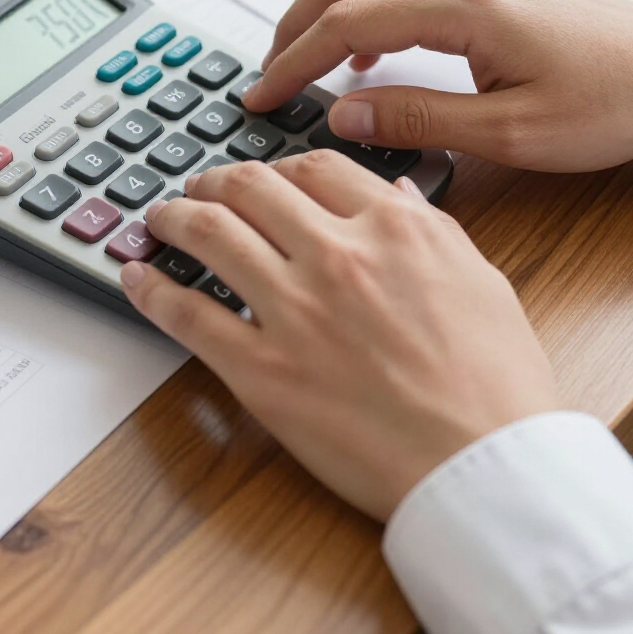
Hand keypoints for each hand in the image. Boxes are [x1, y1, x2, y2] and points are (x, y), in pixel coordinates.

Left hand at [120, 154, 559, 521]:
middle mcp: (337, 255)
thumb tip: (398, 193)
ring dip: (174, 216)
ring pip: (210, 234)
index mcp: (393, 229)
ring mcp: (293, 311)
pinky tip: (136, 276)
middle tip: (200, 188)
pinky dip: (153, 289)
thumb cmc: (496, 382)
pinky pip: (189, 316)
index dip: (280, 166)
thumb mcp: (481, 280)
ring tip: (160, 217)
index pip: (316, 169)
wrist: (484, 467)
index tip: (265, 177)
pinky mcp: (261, 370)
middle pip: (251, 189)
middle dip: (216, 180)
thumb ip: (430, 228)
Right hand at [244, 0, 632, 171]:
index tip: (262, 96)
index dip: (294, 63)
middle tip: (270, 71)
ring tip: (308, 57)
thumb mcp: (509, 133)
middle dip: (295, 22)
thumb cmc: (610, 103)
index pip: (347, 26)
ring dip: (329, 3)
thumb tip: (345, 113)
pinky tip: (372, 46)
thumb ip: (417, 120)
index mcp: (465, 7)